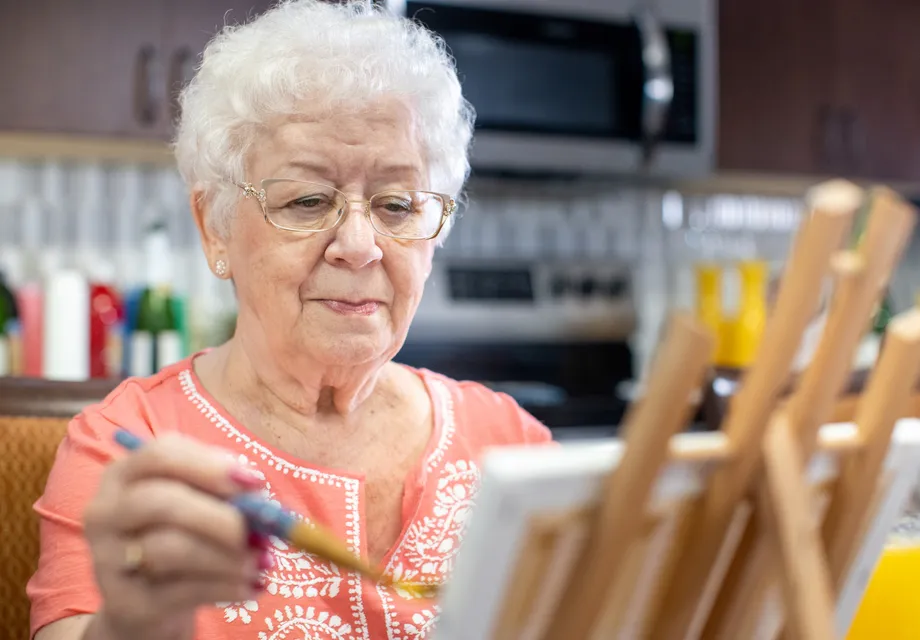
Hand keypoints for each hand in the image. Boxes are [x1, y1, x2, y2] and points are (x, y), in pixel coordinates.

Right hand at [82, 433, 271, 639]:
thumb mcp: (198, 504)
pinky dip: (226, 586)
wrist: (149, 602)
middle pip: (160, 501)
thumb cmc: (181, 536)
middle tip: (260, 531)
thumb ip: (225, 491)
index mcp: (125, 474)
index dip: (211, 466)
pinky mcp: (124, 604)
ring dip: (227, 555)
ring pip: (169, 548)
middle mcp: (105, 512)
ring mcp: (107, 560)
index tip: (254, 482)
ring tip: (262, 562)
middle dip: (219, 515)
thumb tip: (257, 494)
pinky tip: (252, 585)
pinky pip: (182, 590)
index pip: (161, 454)